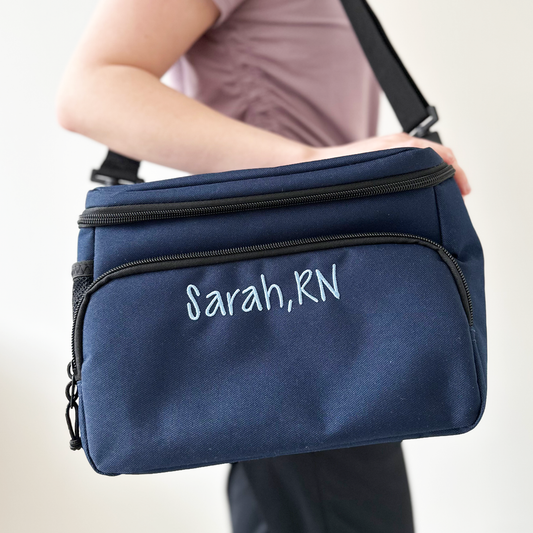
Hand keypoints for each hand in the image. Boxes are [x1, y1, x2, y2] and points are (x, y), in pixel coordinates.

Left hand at [311, 133, 470, 195]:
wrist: (317, 166)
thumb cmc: (339, 172)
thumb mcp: (377, 175)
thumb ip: (405, 173)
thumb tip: (430, 179)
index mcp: (400, 145)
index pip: (442, 155)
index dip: (456, 174)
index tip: (463, 191)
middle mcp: (398, 142)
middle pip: (439, 154)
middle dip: (452, 173)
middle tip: (457, 195)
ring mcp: (392, 146)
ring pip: (428, 156)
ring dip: (439, 173)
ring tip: (444, 193)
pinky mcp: (385, 152)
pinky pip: (414, 159)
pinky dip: (426, 171)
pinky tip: (422, 187)